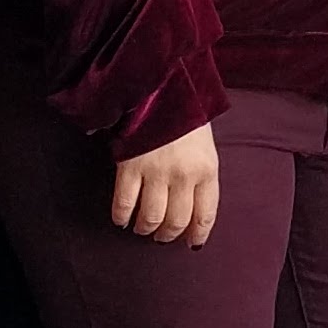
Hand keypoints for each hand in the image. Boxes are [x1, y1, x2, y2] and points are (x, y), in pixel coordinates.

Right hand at [110, 122, 219, 247]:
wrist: (161, 85)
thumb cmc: (186, 113)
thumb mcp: (205, 144)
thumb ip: (201, 174)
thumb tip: (193, 207)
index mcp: (207, 169)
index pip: (205, 215)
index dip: (197, 234)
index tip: (191, 243)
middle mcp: (183, 175)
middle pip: (176, 221)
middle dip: (168, 235)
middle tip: (162, 236)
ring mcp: (156, 172)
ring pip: (150, 218)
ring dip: (145, 228)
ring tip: (141, 228)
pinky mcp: (130, 166)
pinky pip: (124, 203)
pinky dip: (121, 216)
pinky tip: (121, 219)